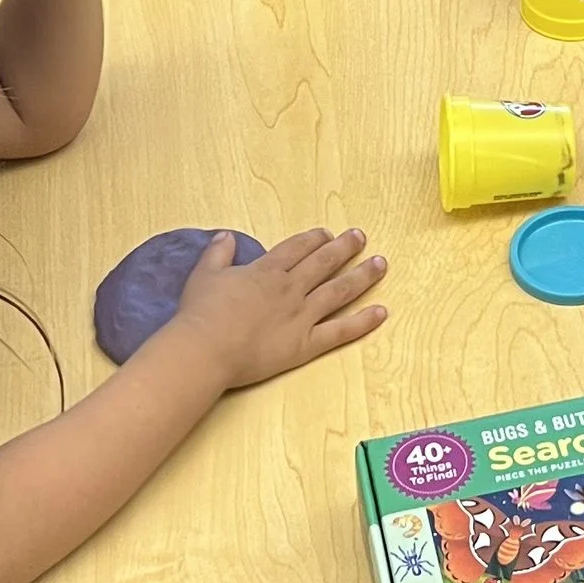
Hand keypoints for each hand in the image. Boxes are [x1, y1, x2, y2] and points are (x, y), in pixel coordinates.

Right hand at [170, 223, 388, 386]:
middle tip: (360, 237)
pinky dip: (363, 321)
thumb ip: (218, 254)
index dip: (313, 239)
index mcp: (266, 271)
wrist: (207, 348)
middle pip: (323, 263)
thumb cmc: (201, 314)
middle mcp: (290, 288)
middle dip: (344, 248)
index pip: (296, 248)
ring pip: (339, 291)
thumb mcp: (205, 275)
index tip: (327, 234)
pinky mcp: (307, 343)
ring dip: (362, 276)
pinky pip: (340, 331)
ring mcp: (302, 315)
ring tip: (381, 264)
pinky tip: (382, 312)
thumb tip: (225, 235)